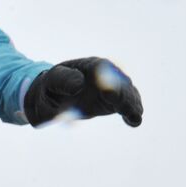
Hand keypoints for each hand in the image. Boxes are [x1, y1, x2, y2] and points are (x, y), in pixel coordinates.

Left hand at [24, 57, 143, 126]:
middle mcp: (107, 74)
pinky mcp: (115, 102)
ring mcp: (113, 88)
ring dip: (131, 105)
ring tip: (134, 117)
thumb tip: (80, 85)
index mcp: (91, 65)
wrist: (53, 98)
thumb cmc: (51, 86)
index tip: (109, 94)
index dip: (108, 81)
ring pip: (127, 95)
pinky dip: (131, 113)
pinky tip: (134, 121)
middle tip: (129, 110)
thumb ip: (64, 81)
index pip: (103, 69)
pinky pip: (127, 106)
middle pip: (121, 83)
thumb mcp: (52, 81)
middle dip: (125, 96)